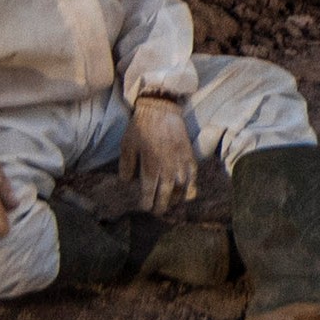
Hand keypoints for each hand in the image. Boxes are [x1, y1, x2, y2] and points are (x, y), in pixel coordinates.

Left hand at [122, 96, 198, 213]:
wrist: (161, 108)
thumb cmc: (141, 127)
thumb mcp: (127, 145)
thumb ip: (126, 166)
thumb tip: (128, 182)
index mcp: (150, 167)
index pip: (149, 193)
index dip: (146, 203)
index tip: (144, 206)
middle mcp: (167, 169)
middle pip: (165, 196)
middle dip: (160, 206)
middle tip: (157, 211)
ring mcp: (180, 163)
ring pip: (180, 190)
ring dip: (175, 199)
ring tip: (170, 204)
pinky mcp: (189, 157)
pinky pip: (193, 178)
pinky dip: (191, 189)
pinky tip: (187, 195)